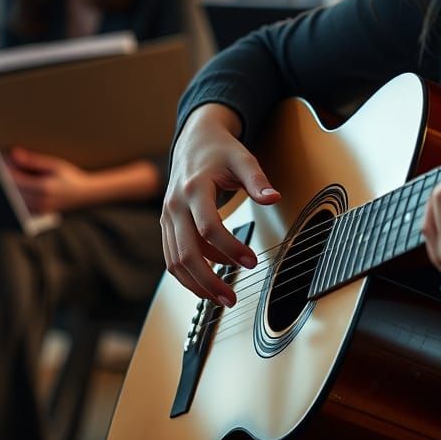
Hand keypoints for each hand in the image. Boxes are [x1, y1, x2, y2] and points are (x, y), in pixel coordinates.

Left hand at [7, 146, 95, 213]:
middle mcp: (39, 202)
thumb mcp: (53, 164)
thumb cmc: (70, 176)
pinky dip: (12, 195)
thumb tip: (13, 154)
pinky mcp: (34, 215)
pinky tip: (10, 188)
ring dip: (6, 188)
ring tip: (2, 176)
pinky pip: (17, 205)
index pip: (14, 180)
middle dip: (2, 179)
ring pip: (11, 200)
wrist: (84, 193)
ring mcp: (36, 211)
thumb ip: (32, 160)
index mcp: (44, 188)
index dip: (4, 170)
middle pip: (10, 191)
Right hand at [161, 103, 279, 303]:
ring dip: (197, 284)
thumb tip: (273, 198)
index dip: (230, 247)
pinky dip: (189, 274)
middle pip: (186, 252)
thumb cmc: (220, 151)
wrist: (194, 141)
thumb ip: (258, 180)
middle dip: (209, 280)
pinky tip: (211, 282)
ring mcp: (167, 217)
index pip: (208, 226)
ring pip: (174, 261)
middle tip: (233, 298)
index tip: (252, 261)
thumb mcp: (243, 158)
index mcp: (194, 187)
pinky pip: (172, 257)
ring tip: (223, 298)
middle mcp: (175, 205)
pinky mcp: (167, 225)